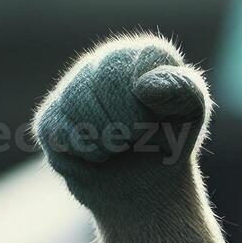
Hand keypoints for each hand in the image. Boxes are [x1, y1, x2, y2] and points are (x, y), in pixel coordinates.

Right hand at [32, 34, 210, 206]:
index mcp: (143, 55)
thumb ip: (184, 90)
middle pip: (108, 81)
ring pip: (81, 106)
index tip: (162, 116)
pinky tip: (99, 154)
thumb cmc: (170, 142)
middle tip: (141, 137)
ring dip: (110, 138)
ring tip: (122, 145)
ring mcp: (71, 89)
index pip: (147, 58)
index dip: (156, 96)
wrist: (147, 187)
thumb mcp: (192, 115)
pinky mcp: (49, 120)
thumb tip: (145, 87)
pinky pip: (61, 132)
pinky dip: (88, 151)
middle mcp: (104, 63)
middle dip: (132, 120)